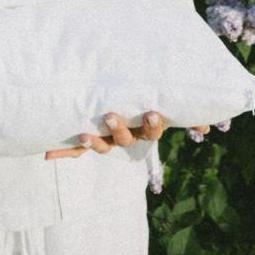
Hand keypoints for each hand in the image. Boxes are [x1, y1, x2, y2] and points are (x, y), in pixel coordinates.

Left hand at [44, 111, 209, 158]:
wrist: (119, 102)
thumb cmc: (145, 99)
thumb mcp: (162, 102)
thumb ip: (183, 112)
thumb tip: (207, 128)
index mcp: (144, 126)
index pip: (151, 130)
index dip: (151, 125)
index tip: (151, 113)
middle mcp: (126, 136)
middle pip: (125, 139)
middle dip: (119, 130)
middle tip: (112, 115)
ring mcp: (107, 138)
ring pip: (103, 145)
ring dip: (95, 142)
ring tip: (87, 134)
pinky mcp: (88, 139)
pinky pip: (75, 148)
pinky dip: (62, 152)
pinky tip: (48, 155)